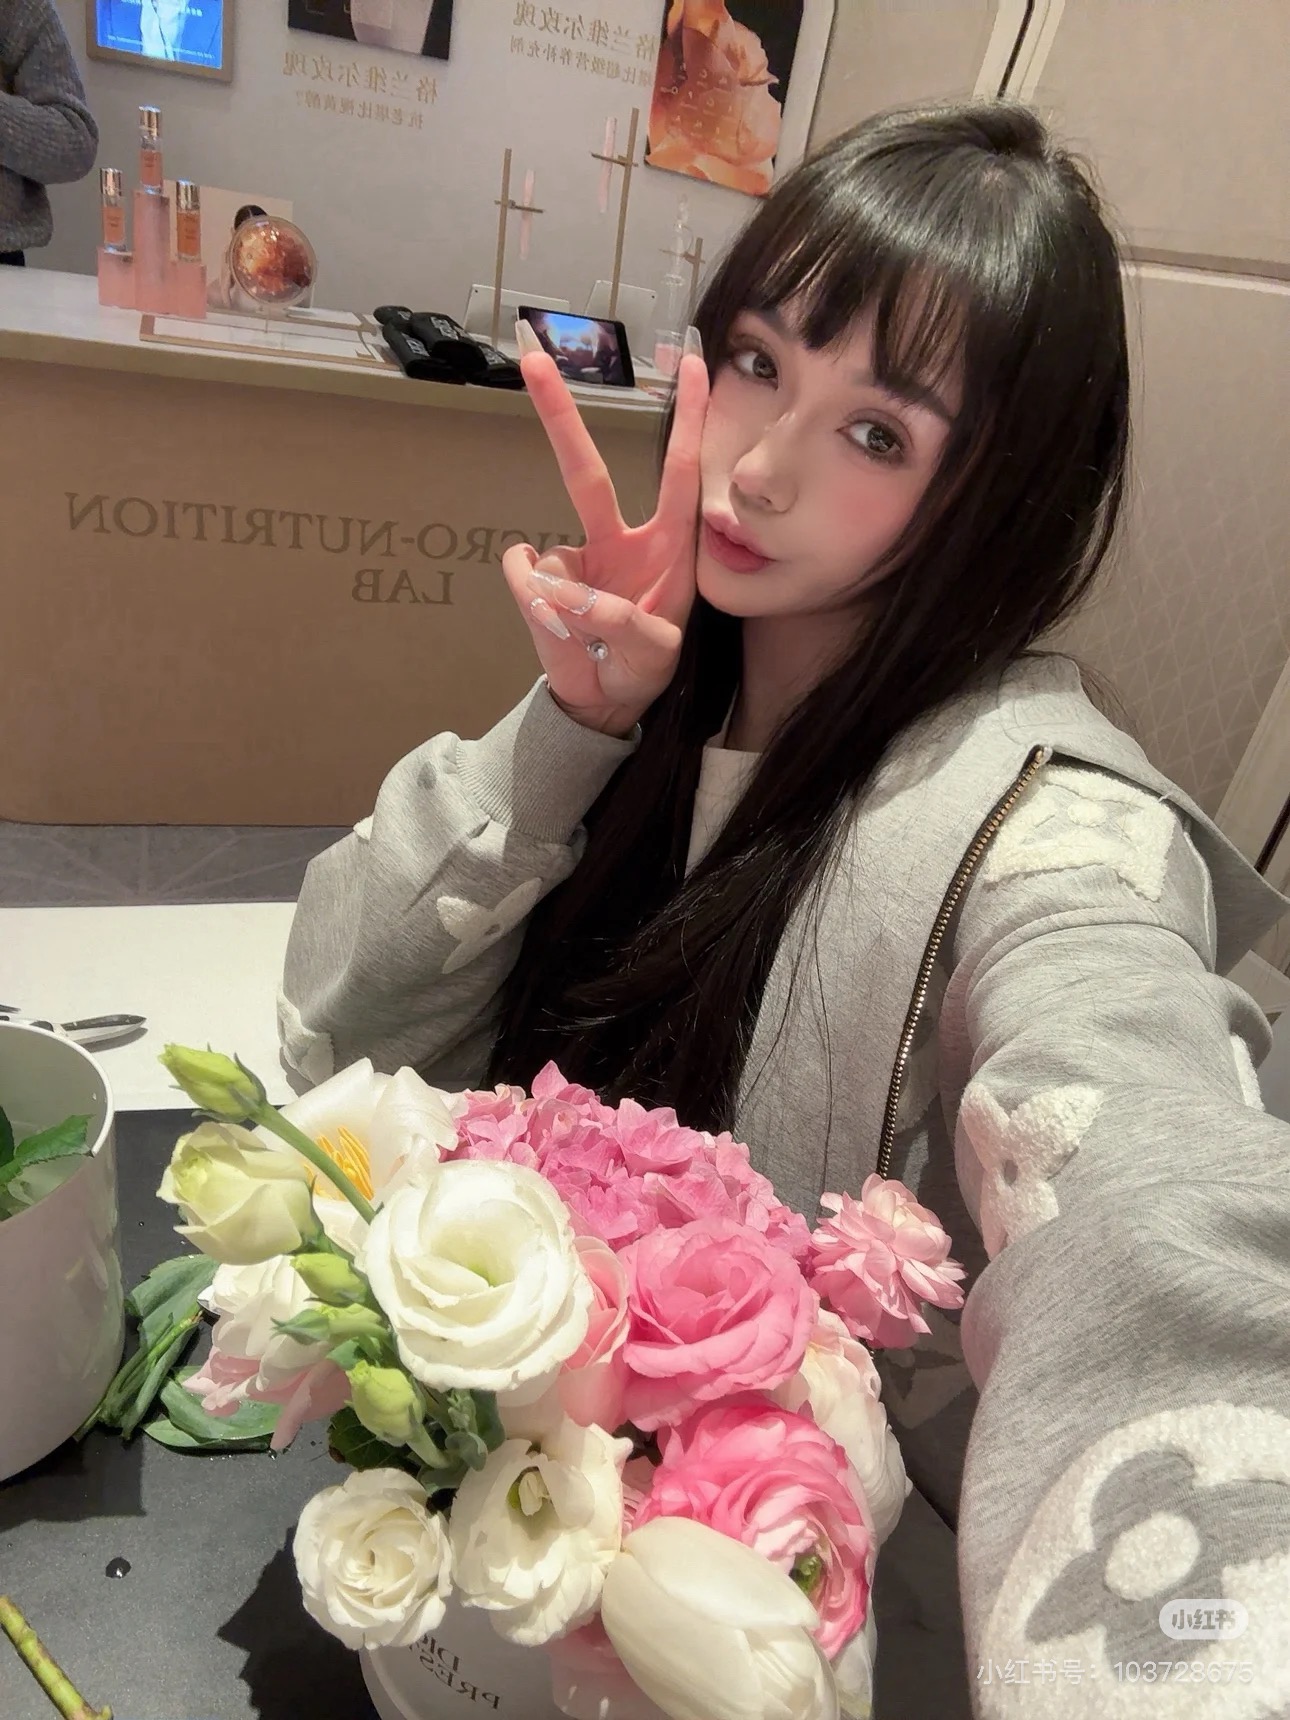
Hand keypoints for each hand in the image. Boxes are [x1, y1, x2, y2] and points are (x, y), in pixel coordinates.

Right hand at [501, 328, 707, 737]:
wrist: (605, 702)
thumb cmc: (643, 670)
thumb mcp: (653, 655)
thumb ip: (619, 619)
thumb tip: (557, 580)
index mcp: (666, 548)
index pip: (679, 473)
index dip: (689, 420)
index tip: (692, 361)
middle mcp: (619, 542)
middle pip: (585, 473)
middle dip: (559, 416)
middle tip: (532, 358)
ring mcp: (575, 561)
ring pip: (551, 566)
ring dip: (567, 612)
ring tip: (592, 646)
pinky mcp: (538, 582)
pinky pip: (526, 585)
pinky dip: (539, 612)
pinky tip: (561, 632)